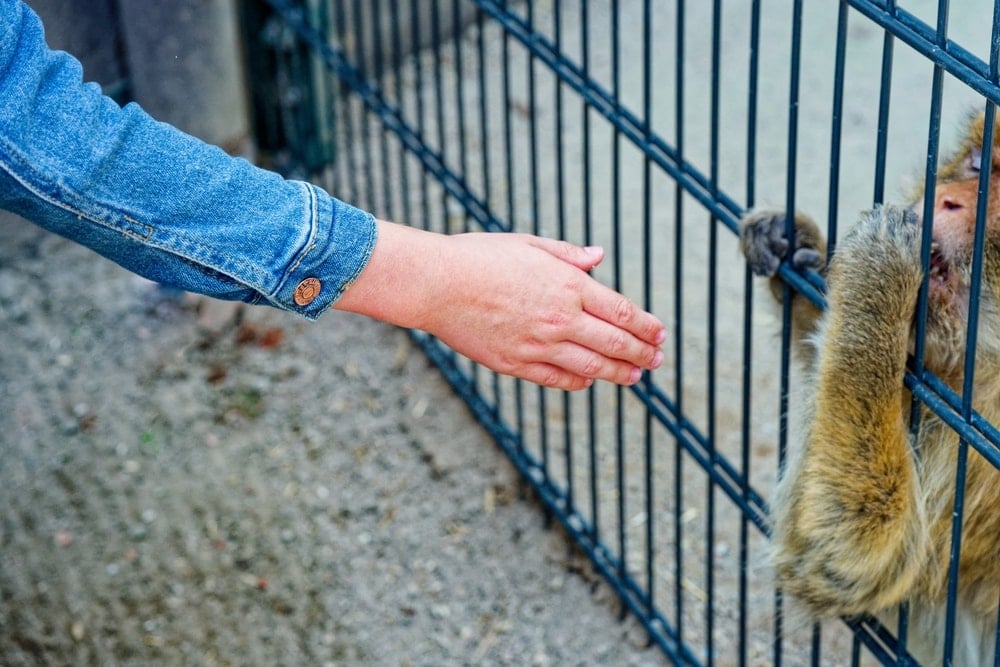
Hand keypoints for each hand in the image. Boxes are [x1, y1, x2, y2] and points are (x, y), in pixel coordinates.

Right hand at [334, 221, 665, 390]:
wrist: (437, 284)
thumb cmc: (480, 256)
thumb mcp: (530, 244)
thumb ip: (569, 255)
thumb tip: (599, 257)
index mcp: (568, 285)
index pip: (622, 311)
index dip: (646, 326)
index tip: (659, 334)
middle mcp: (561, 318)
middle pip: (615, 343)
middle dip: (642, 353)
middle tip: (657, 360)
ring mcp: (539, 345)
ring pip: (593, 366)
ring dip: (619, 373)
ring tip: (635, 377)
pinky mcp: (517, 363)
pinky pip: (558, 378)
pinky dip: (579, 381)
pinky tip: (589, 381)